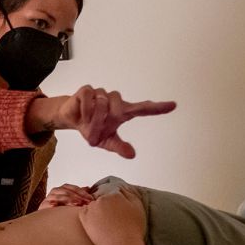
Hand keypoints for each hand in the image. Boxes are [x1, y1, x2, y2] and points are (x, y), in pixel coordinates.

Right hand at [38, 182, 96, 208]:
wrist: (47, 217)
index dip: (83, 193)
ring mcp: (49, 198)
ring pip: (58, 196)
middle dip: (77, 197)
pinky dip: (51, 204)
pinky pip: (47, 204)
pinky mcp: (43, 206)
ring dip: (68, 200)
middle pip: (67, 191)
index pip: (74, 188)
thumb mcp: (71, 200)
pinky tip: (56, 206)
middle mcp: (55, 191)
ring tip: (75, 204)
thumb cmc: (60, 208)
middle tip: (84, 203)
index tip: (90, 199)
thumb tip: (88, 188)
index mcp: (63, 188)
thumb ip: (78, 194)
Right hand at [55, 86, 175, 158]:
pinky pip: (89, 100)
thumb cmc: (92, 128)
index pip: (144, 109)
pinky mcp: (87, 90)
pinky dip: (85, 112)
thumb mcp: (106, 142)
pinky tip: (82, 116)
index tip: (173, 105)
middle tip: (96, 134)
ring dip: (93, 120)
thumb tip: (132, 155)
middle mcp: (115, 100)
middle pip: (118, 108)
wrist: (71, 118)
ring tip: (87, 127)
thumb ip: (119, 147)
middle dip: (105, 123)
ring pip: (102, 105)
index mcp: (123, 112)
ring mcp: (101, 93)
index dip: (158, 108)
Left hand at [78, 187, 148, 244]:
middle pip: (101, 200)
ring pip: (92, 206)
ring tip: (104, 225)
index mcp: (115, 195)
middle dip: (105, 208)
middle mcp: (102, 199)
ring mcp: (92, 208)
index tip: (116, 215)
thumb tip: (120, 189)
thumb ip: (129, 194)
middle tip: (111, 221)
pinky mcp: (84, 218)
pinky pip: (84, 213)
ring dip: (96, 212)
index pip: (112, 195)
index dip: (114, 205)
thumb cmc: (133, 229)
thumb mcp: (138, 207)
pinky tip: (97, 226)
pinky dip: (88, 217)